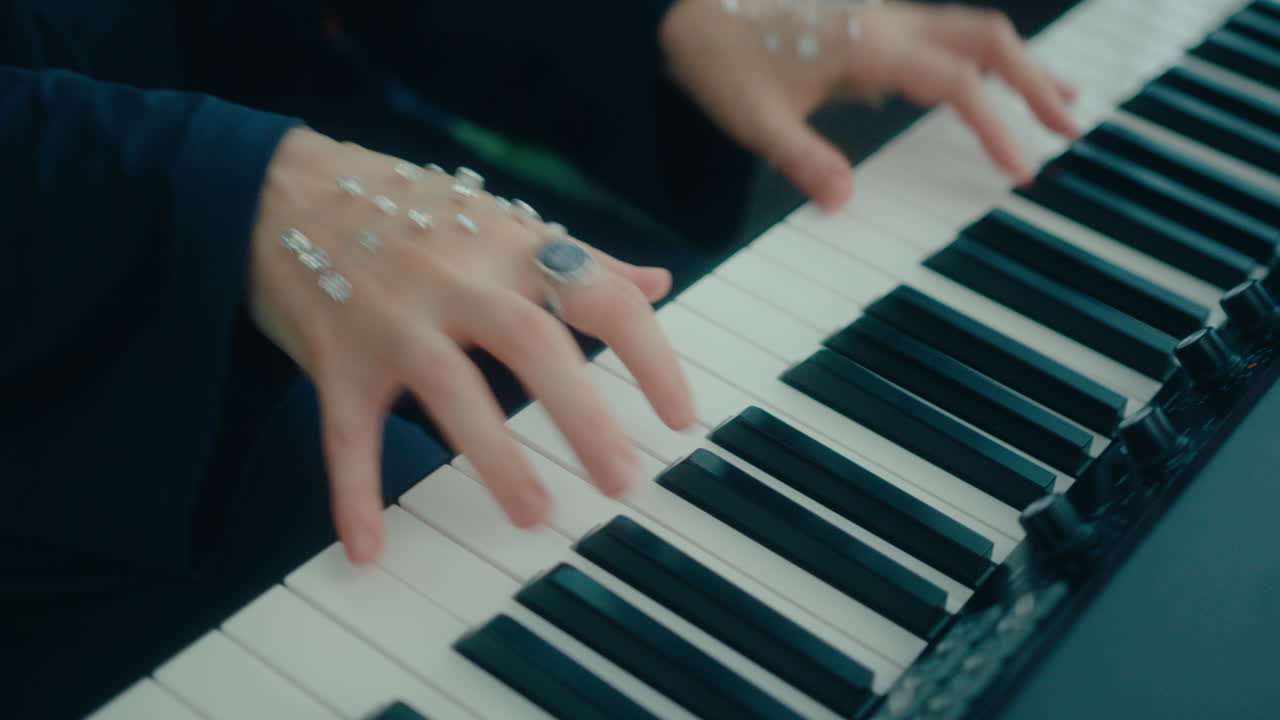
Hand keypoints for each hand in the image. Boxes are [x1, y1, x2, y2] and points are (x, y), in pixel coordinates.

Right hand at [247, 128, 694, 562]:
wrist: (282, 188)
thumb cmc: (409, 210)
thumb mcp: (498, 221)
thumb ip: (578, 257)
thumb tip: (654, 285)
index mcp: (511, 247)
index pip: (600, 298)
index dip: (651, 356)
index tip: (681, 419)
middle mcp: (457, 278)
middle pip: (532, 342)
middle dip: (582, 412)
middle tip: (620, 479)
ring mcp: (392, 317)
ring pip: (449, 387)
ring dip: (493, 455)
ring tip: (532, 515)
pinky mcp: (334, 355)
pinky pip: (344, 431)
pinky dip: (353, 492)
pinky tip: (369, 550)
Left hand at [660, 0, 1079, 209]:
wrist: (685, 9)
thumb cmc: (717, 56)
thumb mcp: (755, 119)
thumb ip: (803, 158)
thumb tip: (844, 200)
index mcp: (869, 44)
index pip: (957, 84)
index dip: (996, 125)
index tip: (1020, 168)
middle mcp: (886, 20)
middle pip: (987, 37)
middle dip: (1035, 79)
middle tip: (1068, 125)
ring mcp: (880, 15)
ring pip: (970, 26)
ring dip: (1016, 61)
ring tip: (1055, 98)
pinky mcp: (868, 21)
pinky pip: (941, 32)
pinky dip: (977, 57)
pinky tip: (979, 86)